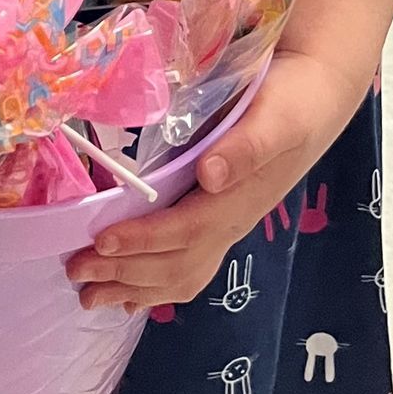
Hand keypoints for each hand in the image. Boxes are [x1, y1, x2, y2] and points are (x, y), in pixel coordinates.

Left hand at [67, 49, 364, 312]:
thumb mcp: (276, 115)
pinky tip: (129, 296)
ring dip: (135, 288)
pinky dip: (157, 286)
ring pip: (182, 273)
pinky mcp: (224, 221)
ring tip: (91, 296)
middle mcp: (234, 220)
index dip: (143, 239)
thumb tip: (210, 176)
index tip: (101, 241)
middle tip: (76, 274)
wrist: (316, 97)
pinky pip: (191, 267)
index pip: (186, 229)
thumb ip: (248, 146)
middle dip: (126, 273)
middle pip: (178, 262)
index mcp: (240, 196)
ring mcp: (230, 225)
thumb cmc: (291, 100)